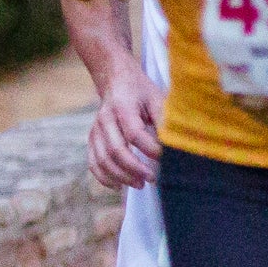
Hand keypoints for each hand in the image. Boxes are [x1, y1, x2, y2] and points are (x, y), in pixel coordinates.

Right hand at [86, 71, 162, 189]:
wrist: (116, 80)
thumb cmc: (141, 91)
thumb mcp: (156, 97)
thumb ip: (164, 118)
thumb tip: (175, 142)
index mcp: (123, 106)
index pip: (134, 133)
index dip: (150, 149)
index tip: (165, 158)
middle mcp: (105, 119)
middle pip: (116, 150)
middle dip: (135, 168)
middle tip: (152, 178)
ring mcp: (96, 130)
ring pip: (103, 160)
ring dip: (121, 176)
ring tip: (140, 184)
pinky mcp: (92, 139)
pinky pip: (93, 163)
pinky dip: (104, 177)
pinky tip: (119, 186)